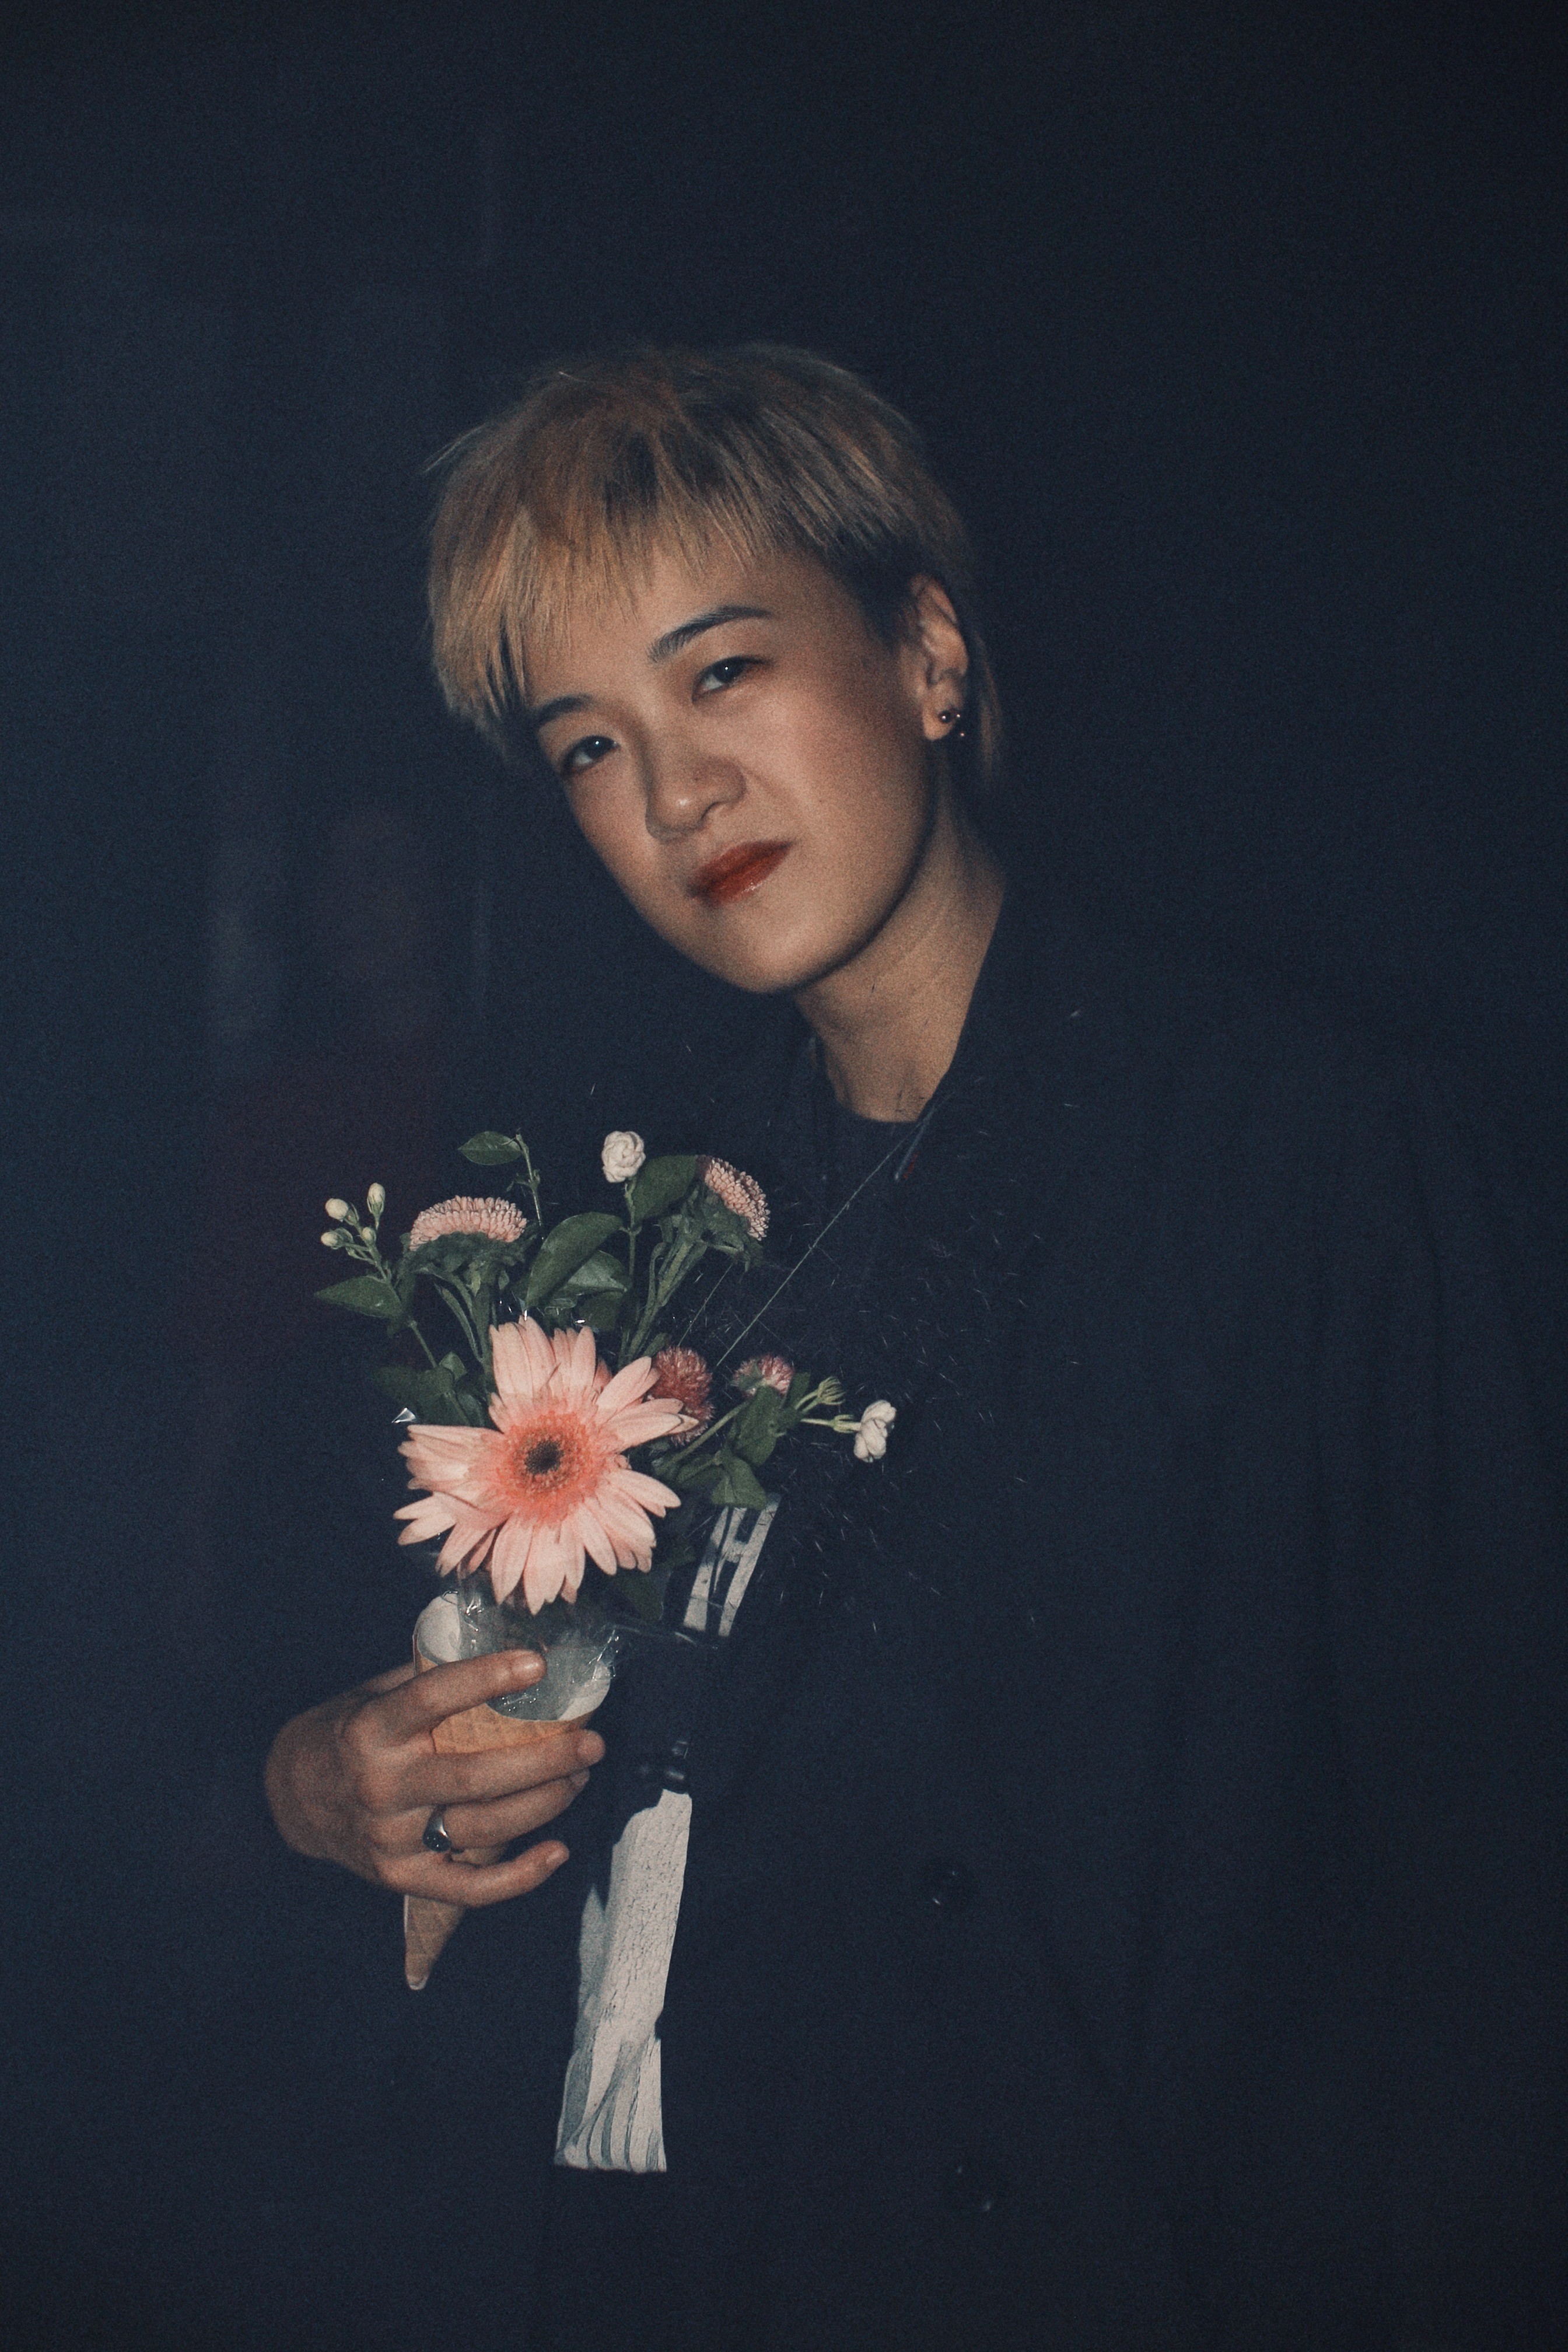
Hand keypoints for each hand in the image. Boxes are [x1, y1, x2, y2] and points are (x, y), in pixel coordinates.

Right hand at [263, 1649, 604, 1906]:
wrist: (293, 1799)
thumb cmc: (350, 1733)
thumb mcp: (375, 1695)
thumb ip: (431, 1678)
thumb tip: (508, 1644)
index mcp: (371, 1730)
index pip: (434, 1696)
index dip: (488, 1677)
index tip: (538, 1664)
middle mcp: (381, 1786)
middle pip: (475, 1777)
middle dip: (544, 1760)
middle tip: (592, 1743)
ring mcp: (391, 1838)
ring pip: (483, 1827)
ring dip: (544, 1804)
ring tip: (579, 1778)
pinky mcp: (402, 1877)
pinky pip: (468, 1887)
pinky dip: (519, 1876)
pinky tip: (557, 1853)